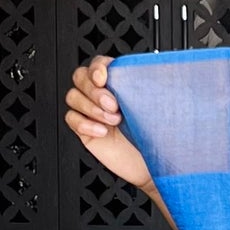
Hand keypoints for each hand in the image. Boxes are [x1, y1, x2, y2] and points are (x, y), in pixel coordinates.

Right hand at [64, 56, 152, 187]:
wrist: (153, 166)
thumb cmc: (157, 137)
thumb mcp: (156, 107)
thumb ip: (145, 87)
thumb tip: (150, 69)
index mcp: (120, 83)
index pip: (99, 63)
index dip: (97, 67)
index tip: (104, 78)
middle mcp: (103, 94)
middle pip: (80, 77)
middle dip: (94, 90)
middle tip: (114, 105)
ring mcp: (92, 111)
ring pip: (73, 96)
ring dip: (91, 108)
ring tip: (113, 121)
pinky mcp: (85, 129)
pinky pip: (71, 118)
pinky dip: (84, 123)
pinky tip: (102, 131)